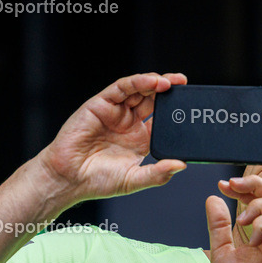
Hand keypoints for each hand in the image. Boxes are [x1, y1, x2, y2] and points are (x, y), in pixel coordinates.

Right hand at [39, 72, 187, 207]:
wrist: (69, 178)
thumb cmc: (97, 181)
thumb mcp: (134, 180)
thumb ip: (158, 174)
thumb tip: (181, 165)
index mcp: (140, 139)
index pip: (162, 119)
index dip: (176, 112)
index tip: (192, 109)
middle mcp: (129, 123)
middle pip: (153, 100)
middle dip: (170, 92)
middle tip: (185, 86)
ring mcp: (116, 112)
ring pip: (139, 90)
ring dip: (156, 83)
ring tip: (171, 83)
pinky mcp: (101, 103)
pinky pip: (122, 88)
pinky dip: (138, 82)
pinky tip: (152, 81)